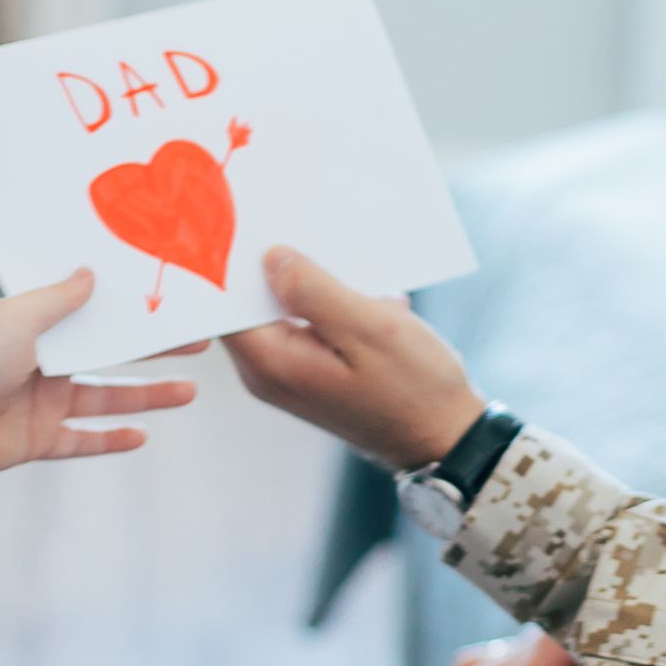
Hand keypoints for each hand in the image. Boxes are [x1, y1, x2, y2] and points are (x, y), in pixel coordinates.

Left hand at [0, 269, 202, 506]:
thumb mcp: (17, 317)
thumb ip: (58, 299)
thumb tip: (89, 272)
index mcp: (31, 326)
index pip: (89, 313)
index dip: (126, 307)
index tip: (166, 299)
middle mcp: (39, 362)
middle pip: (108, 354)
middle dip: (152, 349)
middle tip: (198, 342)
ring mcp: (40, 403)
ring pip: (105, 397)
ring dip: (146, 395)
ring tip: (189, 392)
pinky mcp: (37, 440)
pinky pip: (83, 440)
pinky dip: (111, 439)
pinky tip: (144, 436)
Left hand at [221, 247, 484, 470]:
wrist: (443, 438)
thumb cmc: (414, 388)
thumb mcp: (371, 329)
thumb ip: (315, 293)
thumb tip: (271, 258)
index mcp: (272, 363)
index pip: (223, 304)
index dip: (233, 263)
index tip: (254, 227)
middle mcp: (267, 373)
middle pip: (248, 304)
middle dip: (275, 267)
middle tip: (303, 229)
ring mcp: (287, 375)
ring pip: (279, 311)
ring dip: (311, 285)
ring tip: (349, 268)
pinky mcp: (309, 373)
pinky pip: (302, 325)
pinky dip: (329, 306)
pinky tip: (366, 298)